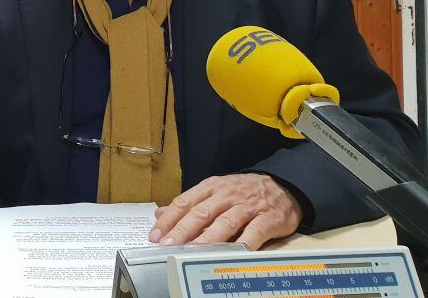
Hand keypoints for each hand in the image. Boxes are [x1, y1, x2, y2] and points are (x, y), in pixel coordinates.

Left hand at [149, 174, 302, 249]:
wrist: (283, 186)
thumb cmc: (244, 192)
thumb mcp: (215, 191)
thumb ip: (189, 204)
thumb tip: (160, 214)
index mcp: (211, 187)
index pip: (185, 202)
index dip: (169, 219)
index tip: (156, 234)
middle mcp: (227, 195)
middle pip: (201, 213)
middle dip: (182, 230)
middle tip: (167, 244)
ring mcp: (248, 207)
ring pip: (224, 223)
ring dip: (206, 238)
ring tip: (192, 250)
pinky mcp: (268, 219)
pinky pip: (254, 232)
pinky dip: (243, 243)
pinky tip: (232, 252)